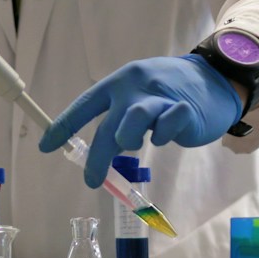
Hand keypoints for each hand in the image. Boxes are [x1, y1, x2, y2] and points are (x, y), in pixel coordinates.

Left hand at [39, 56, 242, 188]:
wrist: (213, 78)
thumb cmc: (167, 92)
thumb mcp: (136, 96)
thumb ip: (117, 118)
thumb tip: (97, 151)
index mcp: (118, 83)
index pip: (84, 105)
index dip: (64, 126)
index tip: (45, 147)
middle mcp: (135, 87)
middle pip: (108, 125)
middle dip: (97, 157)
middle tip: (91, 180)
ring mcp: (160, 97)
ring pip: (133, 120)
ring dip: (127, 140)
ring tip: (133, 146)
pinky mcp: (184, 110)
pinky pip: (167, 127)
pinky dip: (162, 137)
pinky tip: (165, 137)